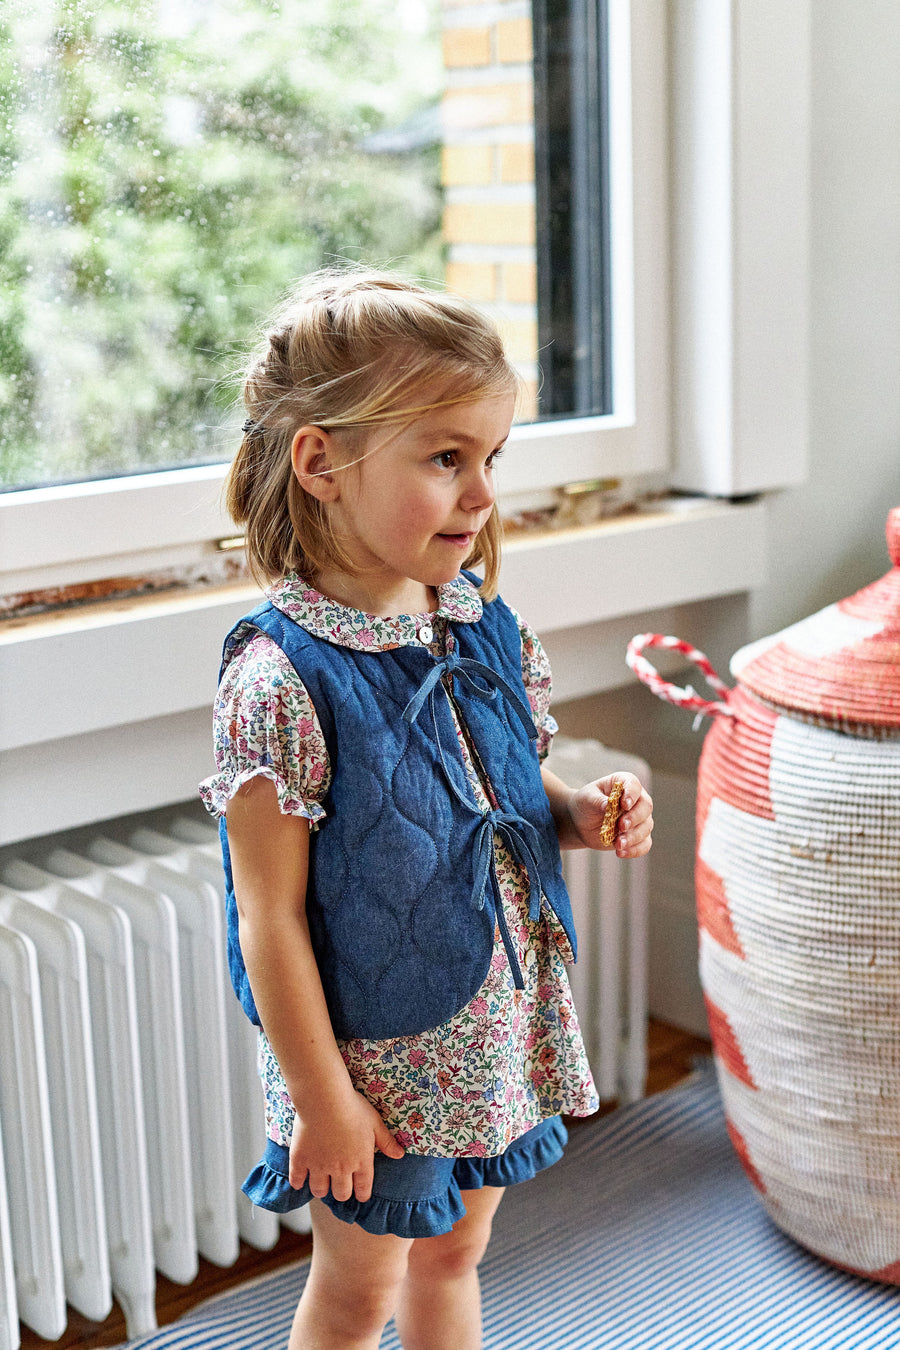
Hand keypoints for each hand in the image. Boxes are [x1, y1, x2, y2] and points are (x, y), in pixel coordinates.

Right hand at [289, 1086, 404, 1203]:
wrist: (324, 1099)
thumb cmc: (353, 1107)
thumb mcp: (375, 1122)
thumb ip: (386, 1141)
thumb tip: (400, 1155)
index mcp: (361, 1162)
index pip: (363, 1189)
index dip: (362, 1194)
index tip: (360, 1194)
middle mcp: (341, 1169)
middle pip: (342, 1194)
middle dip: (343, 1192)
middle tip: (340, 1185)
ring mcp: (319, 1166)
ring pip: (320, 1191)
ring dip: (322, 1189)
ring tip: (322, 1182)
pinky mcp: (300, 1160)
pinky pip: (296, 1180)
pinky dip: (298, 1182)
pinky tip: (300, 1179)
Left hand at [567, 773, 652, 856]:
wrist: (581, 822)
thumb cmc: (585, 804)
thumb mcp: (586, 799)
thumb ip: (597, 800)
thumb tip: (608, 805)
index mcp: (624, 784)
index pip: (634, 785)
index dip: (632, 794)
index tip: (624, 805)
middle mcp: (636, 800)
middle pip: (646, 807)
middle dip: (635, 818)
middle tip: (621, 826)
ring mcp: (639, 819)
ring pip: (646, 827)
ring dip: (633, 837)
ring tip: (618, 844)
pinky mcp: (638, 836)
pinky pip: (644, 844)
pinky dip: (635, 850)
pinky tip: (620, 853)